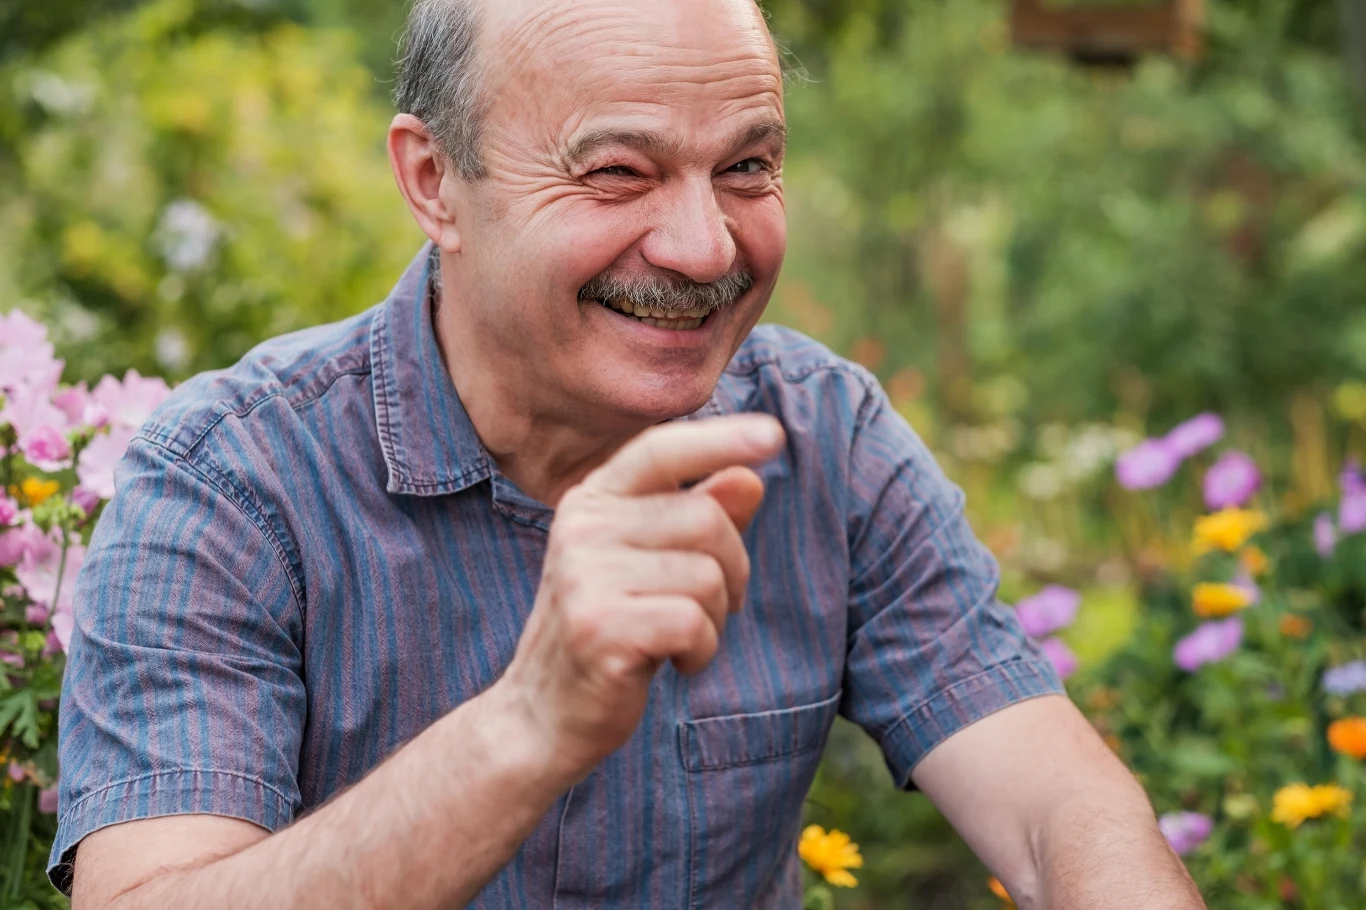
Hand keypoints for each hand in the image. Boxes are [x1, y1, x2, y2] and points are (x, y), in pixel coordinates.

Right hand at [498, 414, 785, 779]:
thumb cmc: (609, 631)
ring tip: (679, 639)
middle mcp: (582, 527)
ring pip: (707, 574)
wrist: (542, 716)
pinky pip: (694, 621)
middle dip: (732, 569)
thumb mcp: (651, 566)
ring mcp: (585, 576)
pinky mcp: (600, 628)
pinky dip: (702, 650)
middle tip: (709, 608)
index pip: (659, 449)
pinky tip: (671, 663)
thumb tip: (749, 477)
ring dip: (715, 618)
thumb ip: (697, 517)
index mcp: (591, 501)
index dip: (719, 439)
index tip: (773, 434)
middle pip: (706, 519)